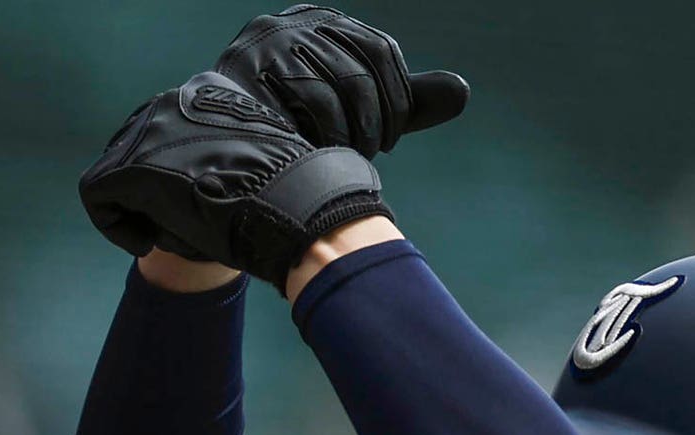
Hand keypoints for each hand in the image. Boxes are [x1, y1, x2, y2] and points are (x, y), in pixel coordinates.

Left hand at [79, 71, 391, 292]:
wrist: (295, 207)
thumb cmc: (286, 196)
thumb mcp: (253, 162)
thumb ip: (221, 157)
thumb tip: (192, 182)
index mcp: (208, 93)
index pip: (163, 129)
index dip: (166, 172)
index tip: (190, 202)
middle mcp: (172, 102)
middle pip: (131, 147)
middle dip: (142, 189)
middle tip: (170, 222)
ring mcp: (149, 132)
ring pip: (113, 172)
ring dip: (133, 207)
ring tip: (161, 234)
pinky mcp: (131, 167)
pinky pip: (97, 196)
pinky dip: (116, 226)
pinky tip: (147, 242)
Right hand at [214, 4, 469, 157]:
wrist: (231, 149)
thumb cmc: (302, 128)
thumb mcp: (363, 112)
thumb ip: (408, 101)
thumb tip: (463, 91)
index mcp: (329, 24)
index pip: (382, 52)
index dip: (398, 96)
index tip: (394, 135)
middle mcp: (301, 22)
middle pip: (364, 66)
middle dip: (379, 117)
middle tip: (373, 150)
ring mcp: (275, 38)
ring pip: (342, 83)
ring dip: (355, 129)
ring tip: (346, 152)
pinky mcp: (256, 62)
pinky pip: (314, 97)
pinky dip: (328, 132)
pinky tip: (321, 149)